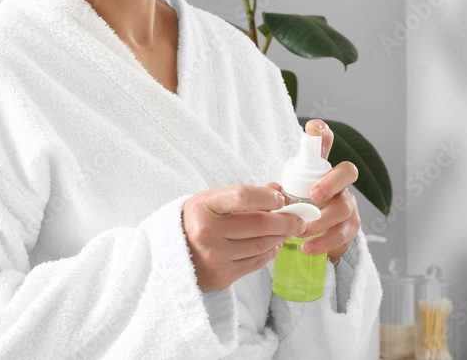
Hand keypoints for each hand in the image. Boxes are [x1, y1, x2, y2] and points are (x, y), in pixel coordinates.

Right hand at [183, 183, 306, 292]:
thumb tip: (278, 191)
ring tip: (286, 230)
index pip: (243, 196)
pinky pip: (256, 262)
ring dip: (280, 236)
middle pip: (260, 224)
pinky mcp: (223, 275)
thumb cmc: (195, 222)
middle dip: (286, 221)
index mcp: (204, 207)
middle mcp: (208, 232)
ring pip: (262, 245)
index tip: (280, 199)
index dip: (267, 196)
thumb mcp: (212, 202)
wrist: (167, 256)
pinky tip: (273, 244)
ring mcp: (215, 256)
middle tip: (299, 219)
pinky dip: (270, 252)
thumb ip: (244, 196)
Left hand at [270, 119, 359, 264]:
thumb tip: (271, 190)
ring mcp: (348, 205)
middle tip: (313, 195)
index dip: (322, 134)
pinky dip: (324, 242)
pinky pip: (343, 234)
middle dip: (331, 182)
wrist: (313, 240)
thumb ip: (278, 192)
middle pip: (347, 172)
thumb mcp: (286, 198)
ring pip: (344, 207)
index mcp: (321, 170)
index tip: (313, 130)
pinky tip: (308, 248)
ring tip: (301, 232)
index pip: (326, 145)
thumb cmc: (297, 212)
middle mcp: (340, 184)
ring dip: (321, 221)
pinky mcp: (350, 228)